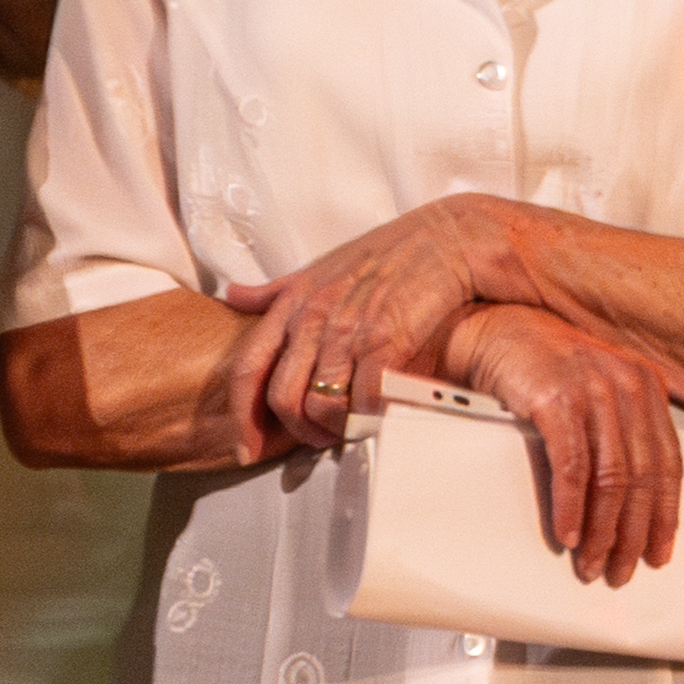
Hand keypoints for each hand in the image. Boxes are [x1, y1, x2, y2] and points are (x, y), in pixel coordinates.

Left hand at [223, 194, 523, 454]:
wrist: (450, 236)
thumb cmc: (390, 252)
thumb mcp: (321, 266)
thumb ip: (278, 289)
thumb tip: (234, 296)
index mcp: (292, 302)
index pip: (247, 368)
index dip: (242, 416)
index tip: (246, 447)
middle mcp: (313, 316)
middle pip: (282, 397)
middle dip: (297, 432)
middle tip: (318, 441)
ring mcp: (348, 328)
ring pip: (320, 404)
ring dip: (335, 429)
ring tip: (352, 431)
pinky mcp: (386, 338)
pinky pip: (365, 397)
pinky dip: (370, 417)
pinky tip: (381, 417)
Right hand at [447, 304, 682, 586]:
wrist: (495, 328)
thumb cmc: (544, 366)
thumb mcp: (598, 392)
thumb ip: (620, 432)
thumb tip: (629, 501)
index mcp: (647, 388)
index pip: (669, 464)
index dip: (665, 514)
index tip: (659, 550)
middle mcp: (629, 388)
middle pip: (642, 478)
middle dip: (632, 533)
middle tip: (620, 568)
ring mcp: (594, 392)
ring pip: (611, 478)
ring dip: (601, 529)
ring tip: (591, 561)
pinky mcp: (557, 399)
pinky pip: (572, 466)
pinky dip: (571, 506)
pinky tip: (567, 531)